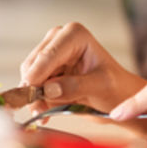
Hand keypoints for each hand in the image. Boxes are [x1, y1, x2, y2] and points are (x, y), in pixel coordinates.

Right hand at [18, 22, 145, 114]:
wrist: (118, 97)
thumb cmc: (116, 87)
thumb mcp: (101, 86)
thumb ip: (75, 86)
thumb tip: (48, 89)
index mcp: (74, 34)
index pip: (47, 55)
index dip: (36, 77)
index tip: (33, 97)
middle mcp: (59, 39)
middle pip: (32, 65)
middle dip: (34, 89)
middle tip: (40, 110)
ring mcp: (51, 54)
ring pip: (28, 77)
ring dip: (34, 97)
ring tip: (45, 112)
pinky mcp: (46, 70)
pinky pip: (31, 87)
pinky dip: (36, 101)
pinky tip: (45, 113)